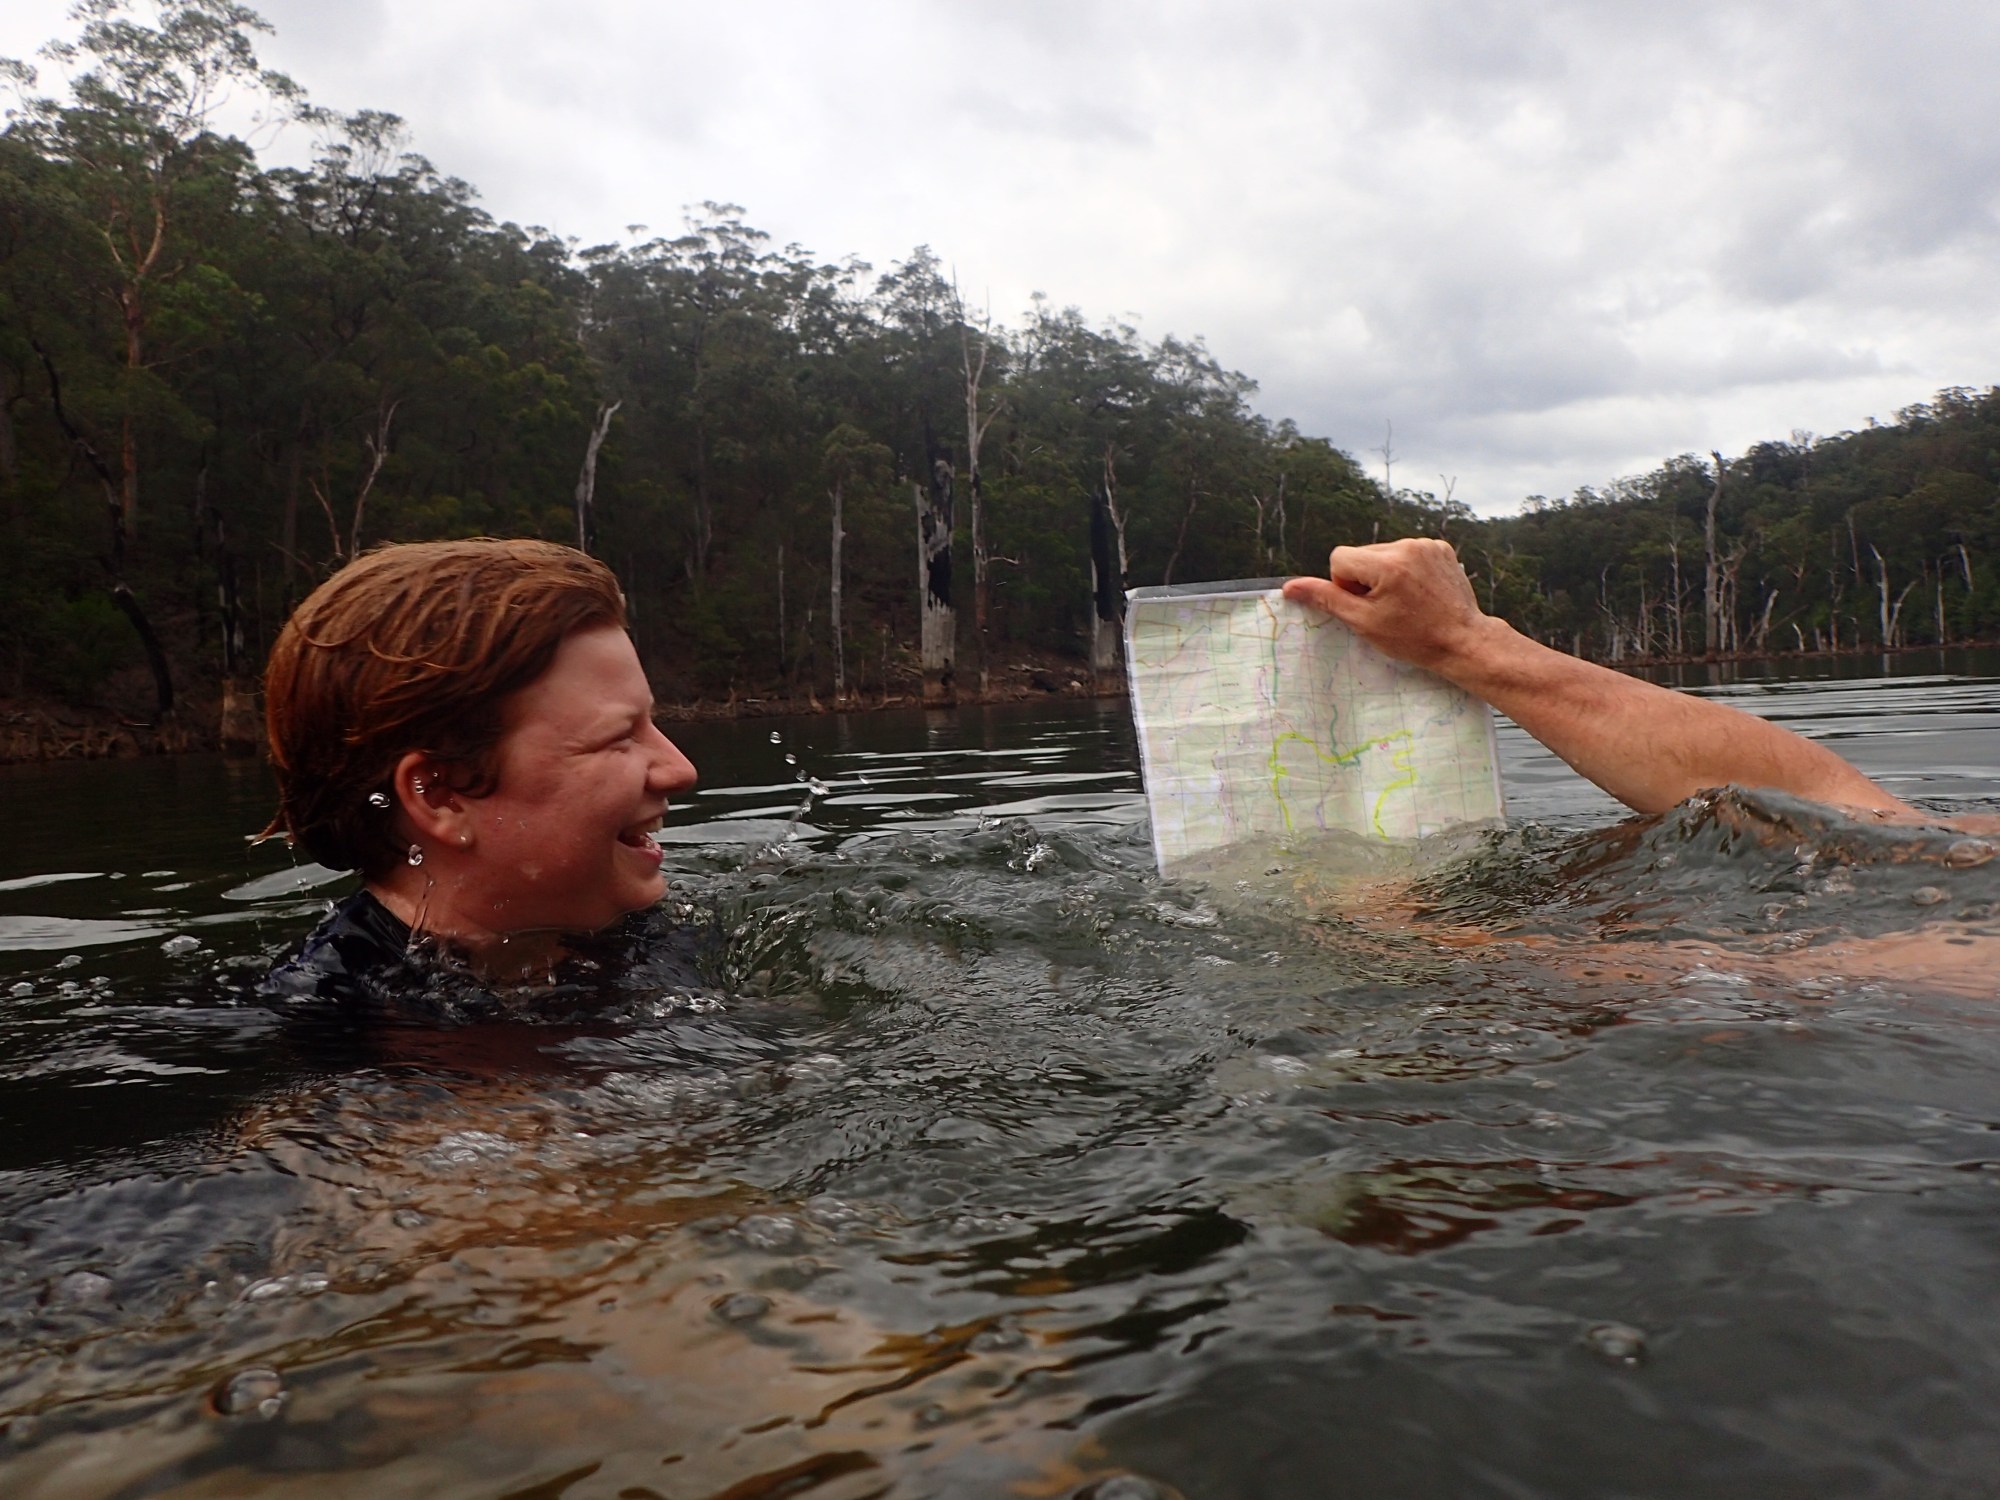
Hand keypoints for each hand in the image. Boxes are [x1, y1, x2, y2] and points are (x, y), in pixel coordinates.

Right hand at [1281, 538, 1487, 673]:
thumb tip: (1290, 587)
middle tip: (1386, 607)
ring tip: (1405, 601)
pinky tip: (1418, 591)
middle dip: (1365, 579)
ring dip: (1385, 574)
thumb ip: (1326, 599)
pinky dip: (1406, 570)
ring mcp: (1427, 545)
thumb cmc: (1413, 638)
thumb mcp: (1364, 622)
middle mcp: (1408, 546)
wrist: (1463, 641)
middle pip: (1362, 554)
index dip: (1345, 585)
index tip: (1366, 605)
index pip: (1340, 558)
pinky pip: (1407, 552)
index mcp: (1387, 563)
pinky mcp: (1441, 548)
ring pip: (1383, 553)